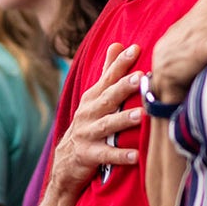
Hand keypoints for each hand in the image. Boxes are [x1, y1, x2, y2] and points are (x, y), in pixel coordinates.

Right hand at [48, 42, 141, 193]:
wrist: (66, 162)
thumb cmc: (88, 124)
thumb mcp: (94, 97)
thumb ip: (107, 72)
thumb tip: (118, 43)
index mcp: (92, 98)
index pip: (107, 77)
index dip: (120, 63)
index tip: (135, 49)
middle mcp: (88, 113)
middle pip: (107, 98)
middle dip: (123, 87)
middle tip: (141, 77)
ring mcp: (87, 134)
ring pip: (106, 126)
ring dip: (123, 120)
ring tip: (141, 115)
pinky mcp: (88, 156)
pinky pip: (106, 156)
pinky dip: (120, 156)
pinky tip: (136, 156)